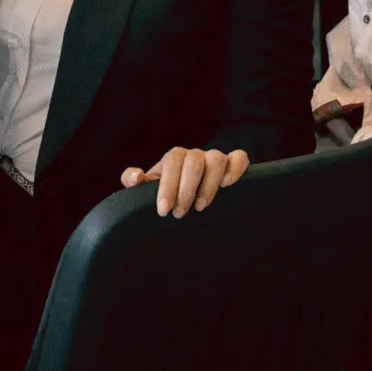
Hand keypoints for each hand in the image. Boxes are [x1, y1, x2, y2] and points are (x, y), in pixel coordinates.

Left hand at [121, 146, 248, 217]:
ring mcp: (214, 159)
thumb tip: (136, 176)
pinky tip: (227, 184)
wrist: (185, 202)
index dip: (167, 186)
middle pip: (193, 161)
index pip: (171, 162)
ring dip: (208, 184)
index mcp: (174, 158)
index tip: (163, 210)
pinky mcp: (232, 166)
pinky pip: (239, 158)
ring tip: (200, 207)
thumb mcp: (146, 190)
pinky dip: (235, 168)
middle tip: (180, 214)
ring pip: (216, 159)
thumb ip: (132, 180)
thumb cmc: (166, 195)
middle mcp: (195, 156)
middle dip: (185, 190)